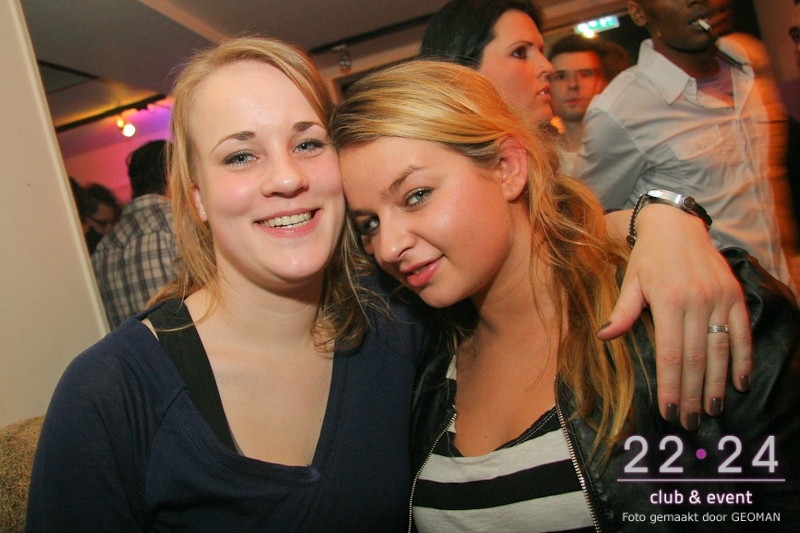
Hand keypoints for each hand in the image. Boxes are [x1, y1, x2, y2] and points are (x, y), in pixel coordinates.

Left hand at [600, 205, 751, 429]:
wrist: (677, 226)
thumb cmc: (648, 257)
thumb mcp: (630, 281)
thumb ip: (622, 312)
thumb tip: (603, 337)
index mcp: (668, 301)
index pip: (670, 354)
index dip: (670, 386)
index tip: (667, 411)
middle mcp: (697, 302)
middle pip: (696, 358)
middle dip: (691, 394)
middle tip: (689, 421)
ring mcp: (720, 300)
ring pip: (720, 351)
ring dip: (717, 384)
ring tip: (712, 409)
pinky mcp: (735, 297)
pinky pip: (742, 333)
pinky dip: (742, 359)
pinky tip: (739, 383)